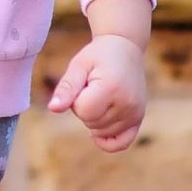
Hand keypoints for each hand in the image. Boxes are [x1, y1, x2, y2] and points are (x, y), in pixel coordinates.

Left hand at [48, 34, 145, 152]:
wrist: (125, 48)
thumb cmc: (97, 56)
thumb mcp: (78, 66)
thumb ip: (66, 89)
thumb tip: (52, 109)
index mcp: (112, 89)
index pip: (82, 111)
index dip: (76, 99)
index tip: (84, 83)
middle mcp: (127, 104)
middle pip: (90, 122)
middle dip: (84, 107)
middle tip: (94, 86)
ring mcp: (136, 113)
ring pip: (101, 132)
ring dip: (94, 117)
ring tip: (102, 94)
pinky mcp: (138, 119)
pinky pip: (122, 142)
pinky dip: (108, 141)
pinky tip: (99, 130)